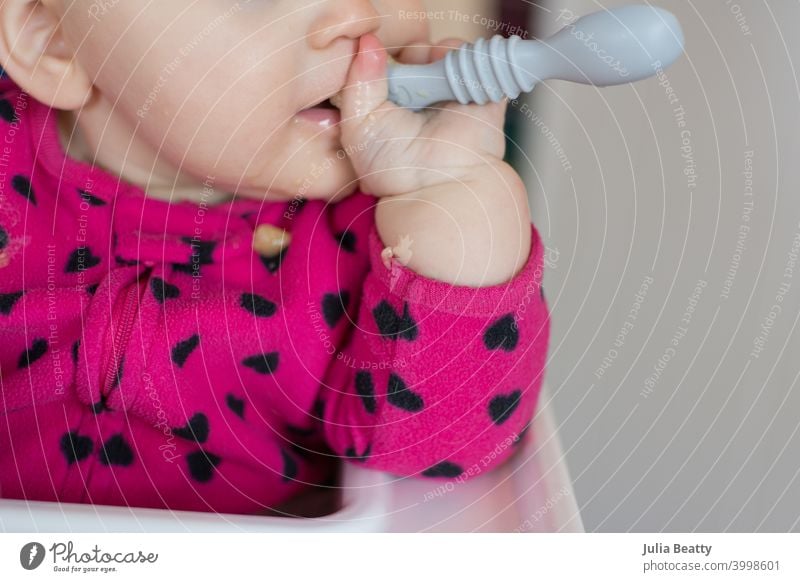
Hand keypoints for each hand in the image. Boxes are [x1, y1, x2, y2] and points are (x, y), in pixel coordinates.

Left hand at [336, 33, 508, 197]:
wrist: (439, 186)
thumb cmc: (395, 169)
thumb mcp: (359, 124)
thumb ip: (358, 81)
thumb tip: (366, 41)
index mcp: (391, 104)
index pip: (383, 63)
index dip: (377, 54)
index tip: (372, 55)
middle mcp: (422, 97)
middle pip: (414, 51)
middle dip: (407, 51)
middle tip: (403, 66)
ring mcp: (452, 94)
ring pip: (443, 50)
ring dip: (433, 54)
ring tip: (426, 75)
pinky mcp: (483, 93)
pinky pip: (477, 58)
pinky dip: (464, 58)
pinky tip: (448, 76)